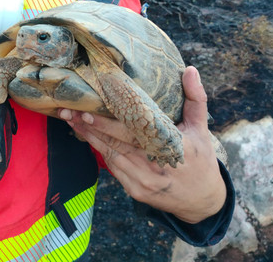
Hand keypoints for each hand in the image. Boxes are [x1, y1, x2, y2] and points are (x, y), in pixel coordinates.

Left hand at [59, 66, 226, 223]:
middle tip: (70, 111)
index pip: (134, 132)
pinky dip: (100, 151)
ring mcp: (142, 181)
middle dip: (90, 127)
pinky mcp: (135, 191)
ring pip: (110, 155)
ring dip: (89, 138)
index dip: (109, 123)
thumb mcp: (201, 129)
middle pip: (115, 143)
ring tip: (71, 120)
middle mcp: (154, 166)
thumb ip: (196, 98)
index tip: (91, 109)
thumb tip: (190, 69)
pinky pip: (113, 168)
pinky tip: (86, 137)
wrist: (202, 202)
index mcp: (170, 148)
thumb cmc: (201, 159)